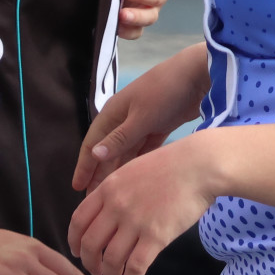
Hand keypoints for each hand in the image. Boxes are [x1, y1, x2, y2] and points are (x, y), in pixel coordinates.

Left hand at [69, 139, 215, 274]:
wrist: (197, 166)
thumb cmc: (169, 166)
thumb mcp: (131, 169)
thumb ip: (114, 190)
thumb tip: (103, 213)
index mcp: (108, 188)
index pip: (78, 220)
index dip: (74, 240)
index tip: (77, 251)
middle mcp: (116, 205)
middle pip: (90, 243)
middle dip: (90, 263)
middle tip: (95, 270)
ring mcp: (135, 221)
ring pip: (111, 259)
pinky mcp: (156, 236)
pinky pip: (135, 266)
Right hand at [74, 46, 208, 191]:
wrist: (197, 76)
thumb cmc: (164, 92)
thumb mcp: (141, 116)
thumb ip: (120, 138)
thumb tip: (94, 155)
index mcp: (114, 113)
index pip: (92, 144)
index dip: (84, 165)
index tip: (76, 187)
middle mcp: (124, 119)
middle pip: (107, 151)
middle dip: (99, 173)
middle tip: (92, 198)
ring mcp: (142, 123)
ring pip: (124, 152)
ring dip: (117, 171)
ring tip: (110, 193)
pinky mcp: (159, 127)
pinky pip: (142, 150)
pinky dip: (136, 163)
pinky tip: (133, 179)